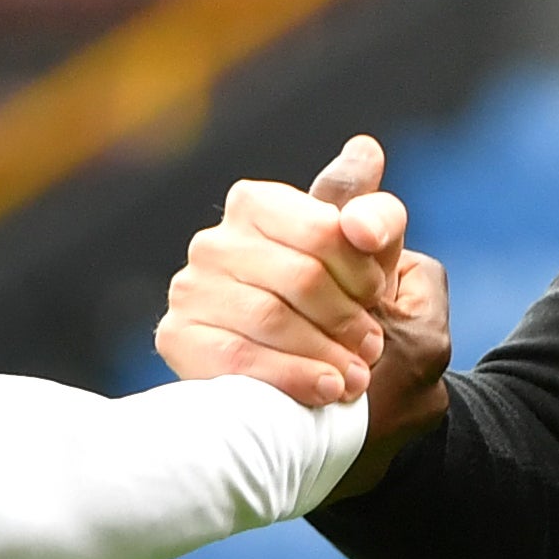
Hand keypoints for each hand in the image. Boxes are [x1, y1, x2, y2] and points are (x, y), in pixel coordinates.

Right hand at [155, 138, 452, 488]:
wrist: (326, 404)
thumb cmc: (350, 322)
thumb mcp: (381, 268)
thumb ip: (376, 216)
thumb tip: (365, 153)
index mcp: (259, 204)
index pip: (324, 226)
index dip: (362, 268)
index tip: (380, 293)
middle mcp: (215, 240)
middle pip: (298, 274)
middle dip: (347, 317)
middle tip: (371, 347)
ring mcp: (189, 289)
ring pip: (269, 316)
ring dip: (325, 353)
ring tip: (354, 377)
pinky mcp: (177, 338)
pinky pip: (235, 356)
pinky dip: (291, 376)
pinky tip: (326, 392)